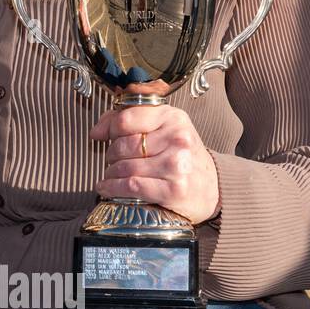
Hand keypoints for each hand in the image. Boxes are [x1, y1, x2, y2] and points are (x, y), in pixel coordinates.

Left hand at [91, 103, 221, 224]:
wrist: (212, 186)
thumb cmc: (182, 156)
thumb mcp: (164, 128)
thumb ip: (129, 120)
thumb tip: (97, 132)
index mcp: (174, 118)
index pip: (126, 119)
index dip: (109, 129)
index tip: (104, 136)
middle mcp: (178, 140)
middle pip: (123, 145)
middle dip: (111, 155)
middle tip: (112, 160)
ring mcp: (177, 165)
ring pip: (124, 167)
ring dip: (110, 174)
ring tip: (111, 175)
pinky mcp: (174, 190)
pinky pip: (131, 186)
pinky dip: (112, 188)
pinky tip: (107, 187)